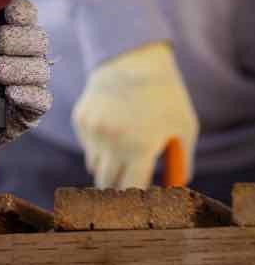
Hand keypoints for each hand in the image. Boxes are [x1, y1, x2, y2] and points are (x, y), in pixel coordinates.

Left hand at [0, 0, 51, 151]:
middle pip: (38, 39)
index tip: (9, 13)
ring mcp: (27, 81)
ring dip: (19, 68)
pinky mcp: (28, 110)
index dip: (21, 12)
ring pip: (40, 69)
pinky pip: (41, 100)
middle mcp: (23, 54)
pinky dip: (27, 94)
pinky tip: (10, 93)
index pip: (24, 14)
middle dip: (18, 40)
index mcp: (6, 30)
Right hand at [71, 41, 198, 187]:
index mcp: (141, 147)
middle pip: (106, 185)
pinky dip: (99, 145)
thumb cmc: (165, 97)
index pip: (131, 191)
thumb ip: (181, 163)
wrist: (132, 61)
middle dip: (118, 190)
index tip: (141, 203)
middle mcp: (112, 142)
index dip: (136, 200)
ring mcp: (93, 131)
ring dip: (108, 166)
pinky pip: (88, 146)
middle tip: (128, 187)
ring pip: (94, 166)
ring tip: (123, 150)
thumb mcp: (184, 130)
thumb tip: (174, 188)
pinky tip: (112, 126)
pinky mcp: (80, 120)